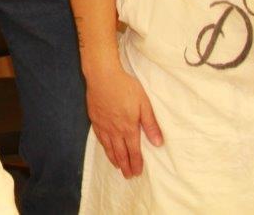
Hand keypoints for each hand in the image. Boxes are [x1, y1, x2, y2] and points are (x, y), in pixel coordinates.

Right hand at [84, 62, 162, 177]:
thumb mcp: (144, 104)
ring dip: (114, 159)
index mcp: (129, 127)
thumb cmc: (126, 87)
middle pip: (120, 153)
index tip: (138, 172)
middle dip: (125, 166)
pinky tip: (105, 148)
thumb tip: (158, 143)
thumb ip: (151, 124)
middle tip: (128, 176)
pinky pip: (99, 137)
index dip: (136, 163)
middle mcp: (115, 130)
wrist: (102, 76)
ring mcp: (103, 125)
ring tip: (117, 167)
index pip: (133, 151)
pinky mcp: (95, 119)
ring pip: (108, 147)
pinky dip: (103, 147)